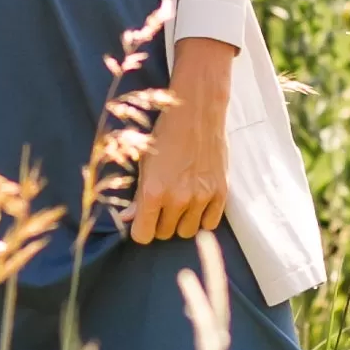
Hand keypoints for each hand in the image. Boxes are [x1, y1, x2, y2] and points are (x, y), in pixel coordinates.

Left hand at [132, 36, 234, 242]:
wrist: (196, 113)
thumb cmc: (164, 135)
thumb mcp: (143, 163)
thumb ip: (137, 195)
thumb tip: (128, 219)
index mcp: (153, 192)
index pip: (143, 236)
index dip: (141, 230)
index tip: (143, 222)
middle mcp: (178, 199)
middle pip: (165, 234)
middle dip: (160, 223)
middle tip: (162, 206)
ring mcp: (202, 197)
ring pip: (187, 232)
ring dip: (181, 222)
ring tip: (179, 204)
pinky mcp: (221, 193)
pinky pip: (210, 224)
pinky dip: (202, 218)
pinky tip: (196, 205)